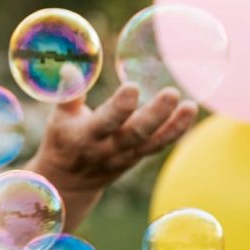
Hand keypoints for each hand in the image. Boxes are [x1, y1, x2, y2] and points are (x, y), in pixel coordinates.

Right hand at [28, 83, 197, 201]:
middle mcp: (106, 149)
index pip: (104, 122)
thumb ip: (68, 94)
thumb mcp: (59, 119)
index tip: (132, 87)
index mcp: (84, 136)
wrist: (68, 182)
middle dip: (154, 115)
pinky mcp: (136, 157)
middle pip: (134, 134)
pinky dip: (175, 130)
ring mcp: (124, 156)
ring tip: (190, 106)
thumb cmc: (63, 140)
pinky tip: (189, 112)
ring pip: (151, 142)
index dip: (119, 107)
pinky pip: (158, 145)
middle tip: (171, 94)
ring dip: (173, 125)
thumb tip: (72, 67)